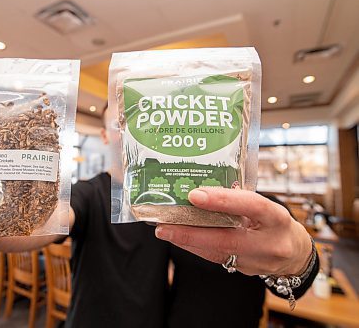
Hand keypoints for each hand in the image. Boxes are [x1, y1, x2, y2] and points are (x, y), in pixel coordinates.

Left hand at [155, 188, 312, 275]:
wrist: (294, 255)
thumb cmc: (275, 223)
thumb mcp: (265, 206)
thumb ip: (239, 199)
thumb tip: (202, 189)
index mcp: (277, 219)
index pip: (252, 206)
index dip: (223, 200)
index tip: (195, 195)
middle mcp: (269, 243)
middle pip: (226, 238)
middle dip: (191, 231)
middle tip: (164, 225)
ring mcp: (257, 261)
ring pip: (216, 251)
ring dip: (187, 241)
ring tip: (164, 231)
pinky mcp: (244, 270)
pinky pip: (216, 258)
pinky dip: (195, 247)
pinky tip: (179, 239)